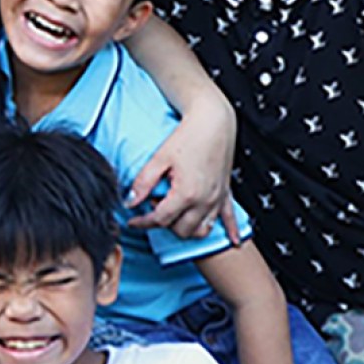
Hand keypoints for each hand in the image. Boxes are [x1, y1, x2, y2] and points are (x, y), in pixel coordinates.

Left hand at [127, 92, 237, 240]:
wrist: (214, 122)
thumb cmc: (187, 136)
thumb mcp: (159, 158)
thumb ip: (143, 182)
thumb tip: (130, 202)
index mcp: (186, 193)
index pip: (161, 219)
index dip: (142, 222)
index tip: (132, 221)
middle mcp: (205, 201)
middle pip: (181, 229)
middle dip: (164, 223)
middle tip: (153, 205)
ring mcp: (217, 198)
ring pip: (202, 230)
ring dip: (186, 228)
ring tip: (174, 213)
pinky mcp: (226, 193)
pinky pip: (230, 218)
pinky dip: (230, 230)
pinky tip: (234, 242)